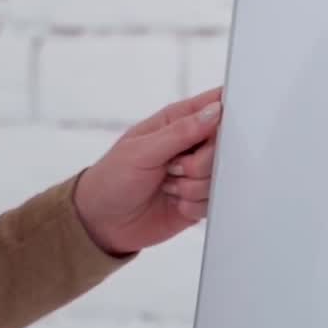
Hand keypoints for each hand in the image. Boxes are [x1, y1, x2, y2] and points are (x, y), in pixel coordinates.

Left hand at [73, 86, 222, 256]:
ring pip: (220, 176)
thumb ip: (181, 132)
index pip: (215, 104)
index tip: (212, 134)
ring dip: (193, 187)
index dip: (225, 114)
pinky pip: (214, 201)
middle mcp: (191, 144)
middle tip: (173, 167)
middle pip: (223, 145)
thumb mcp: (141, 150)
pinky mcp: (200, 199)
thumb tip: (215, 111)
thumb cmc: (112, 177)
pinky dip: (193, 206)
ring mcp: (197, 172)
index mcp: (177, 120)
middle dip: (200, 163)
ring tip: (167, 186)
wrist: (102, 222)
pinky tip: (173, 203)